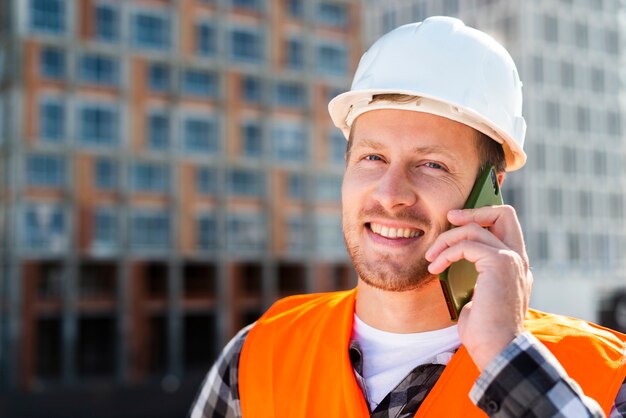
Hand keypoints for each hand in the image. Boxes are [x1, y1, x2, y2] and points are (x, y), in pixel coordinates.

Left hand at [425, 205, 532, 370]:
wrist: (498, 349)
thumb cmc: (485, 331)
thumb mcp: (478, 296)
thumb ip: (475, 276)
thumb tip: (455, 261)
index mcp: (515, 266)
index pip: (506, 226)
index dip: (483, 216)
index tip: (456, 221)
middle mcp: (518, 259)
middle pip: (504, 214)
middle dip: (473, 210)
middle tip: (448, 218)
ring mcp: (511, 259)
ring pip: (476, 228)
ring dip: (447, 239)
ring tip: (431, 257)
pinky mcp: (500, 263)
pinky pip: (467, 244)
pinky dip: (446, 253)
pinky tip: (435, 267)